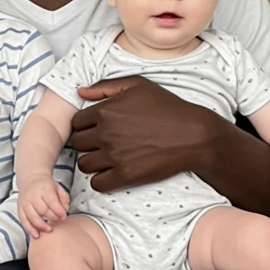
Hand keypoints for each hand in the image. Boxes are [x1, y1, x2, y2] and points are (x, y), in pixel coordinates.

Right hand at [17, 174, 69, 238]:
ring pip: (32, 217)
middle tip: (58, 222)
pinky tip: (36, 235)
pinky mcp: (19, 209)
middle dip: (52, 218)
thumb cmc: (47, 187)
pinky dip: (30, 229)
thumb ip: (64, 199)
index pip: (51, 202)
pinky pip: (23, 221)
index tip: (64, 217)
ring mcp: (25, 203)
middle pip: (42, 210)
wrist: (31, 180)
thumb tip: (65, 211)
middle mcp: (33, 196)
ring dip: (41, 226)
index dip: (58, 211)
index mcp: (44, 189)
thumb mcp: (58, 188)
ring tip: (49, 230)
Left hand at [70, 76, 221, 191]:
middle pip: (78, 143)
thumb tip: (80, 92)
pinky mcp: (125, 175)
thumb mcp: (138, 85)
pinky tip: (112, 173)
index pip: (76, 122)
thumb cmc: (167, 107)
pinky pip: (97, 183)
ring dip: (92, 162)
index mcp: (105, 110)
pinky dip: (101, 180)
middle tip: (102, 144)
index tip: (97, 129)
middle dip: (87, 144)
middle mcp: (106, 133)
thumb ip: (105, 87)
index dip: (85, 126)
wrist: (193, 135)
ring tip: (107, 159)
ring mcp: (114, 156)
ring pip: (84, 164)